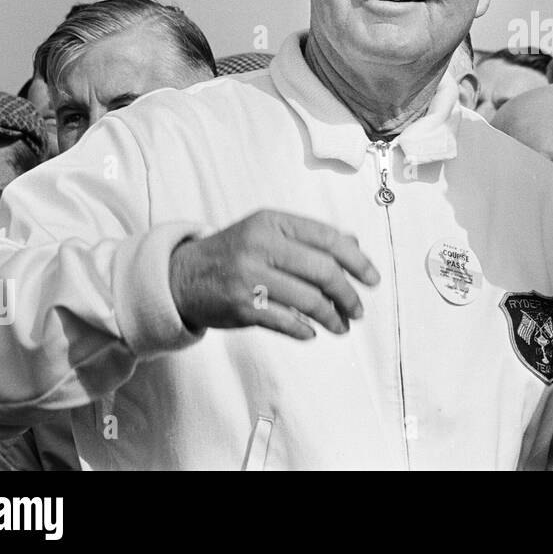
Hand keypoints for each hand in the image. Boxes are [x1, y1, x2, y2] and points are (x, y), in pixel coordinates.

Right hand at [168, 210, 379, 339]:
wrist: (181, 276)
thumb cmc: (234, 252)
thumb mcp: (267, 232)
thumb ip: (308, 237)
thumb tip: (354, 244)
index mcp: (273, 222)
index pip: (328, 238)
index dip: (357, 260)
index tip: (372, 279)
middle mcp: (260, 245)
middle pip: (322, 270)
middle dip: (348, 293)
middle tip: (357, 309)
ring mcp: (248, 276)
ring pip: (307, 299)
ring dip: (331, 317)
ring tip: (341, 325)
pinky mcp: (240, 306)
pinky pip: (284, 321)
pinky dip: (304, 329)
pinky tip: (313, 332)